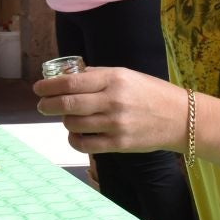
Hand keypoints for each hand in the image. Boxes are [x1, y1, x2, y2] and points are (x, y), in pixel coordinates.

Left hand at [34, 67, 187, 154]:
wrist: (181, 118)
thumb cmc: (151, 93)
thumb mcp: (126, 75)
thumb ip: (98, 76)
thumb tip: (67, 77)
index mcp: (114, 79)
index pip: (71, 82)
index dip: (48, 86)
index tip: (38, 88)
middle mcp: (114, 100)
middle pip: (67, 104)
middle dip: (47, 105)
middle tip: (41, 105)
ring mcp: (116, 124)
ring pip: (73, 124)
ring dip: (64, 121)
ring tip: (66, 117)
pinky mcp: (119, 144)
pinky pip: (85, 144)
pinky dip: (74, 139)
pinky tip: (75, 135)